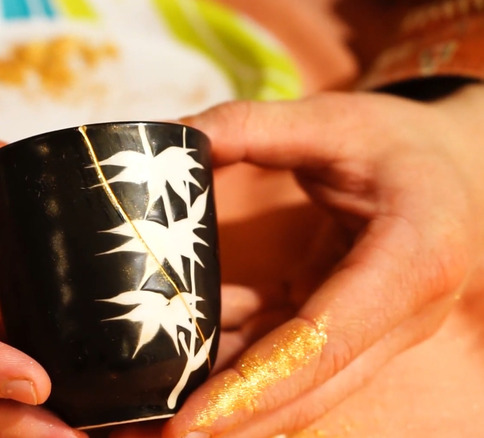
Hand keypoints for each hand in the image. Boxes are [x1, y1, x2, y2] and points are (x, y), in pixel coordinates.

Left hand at [114, 83, 483, 437]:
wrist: (459, 170)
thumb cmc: (404, 145)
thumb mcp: (335, 120)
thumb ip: (252, 127)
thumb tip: (173, 139)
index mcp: (410, 262)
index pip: (321, 345)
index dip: (251, 390)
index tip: (185, 425)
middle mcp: (401, 316)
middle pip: (306, 389)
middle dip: (225, 422)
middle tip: (140, 437)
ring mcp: (378, 333)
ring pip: (295, 388)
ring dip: (223, 405)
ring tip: (145, 414)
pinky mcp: (350, 332)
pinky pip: (288, 361)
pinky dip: (235, 365)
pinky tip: (180, 355)